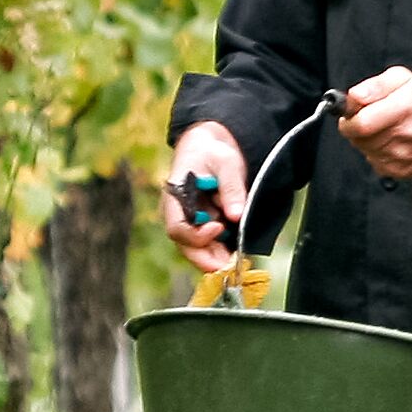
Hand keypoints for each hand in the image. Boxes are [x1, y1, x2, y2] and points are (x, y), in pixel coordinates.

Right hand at [164, 122, 248, 275]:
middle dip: (206, 258)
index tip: (219, 228)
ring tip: (236, 260)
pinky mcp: (203, 226)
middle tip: (229, 265)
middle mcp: (178, 214)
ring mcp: (190, 222)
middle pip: (185, 245)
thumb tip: (236, 215)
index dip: (196, 235)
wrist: (209, 147)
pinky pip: (208, 245)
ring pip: (197, 249)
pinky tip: (236, 253)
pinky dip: (221, 251)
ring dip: (215, 258)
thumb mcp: (225, 161)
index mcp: (175, 197)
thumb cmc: (212, 151)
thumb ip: (231, 186)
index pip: (177, 227)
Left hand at [340, 66, 411, 181]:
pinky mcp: (403, 172)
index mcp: (404, 108)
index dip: (349, 120)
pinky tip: (393, 144)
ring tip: (386, 130)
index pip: (361, 124)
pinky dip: (378, 154)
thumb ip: (375, 85)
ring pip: (366, 151)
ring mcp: (404, 157)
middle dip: (357, 129)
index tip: (351, 115)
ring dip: (367, 142)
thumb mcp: (403, 80)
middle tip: (370, 120)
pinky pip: (376, 163)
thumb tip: (354, 97)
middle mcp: (405, 135)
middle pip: (359, 139)